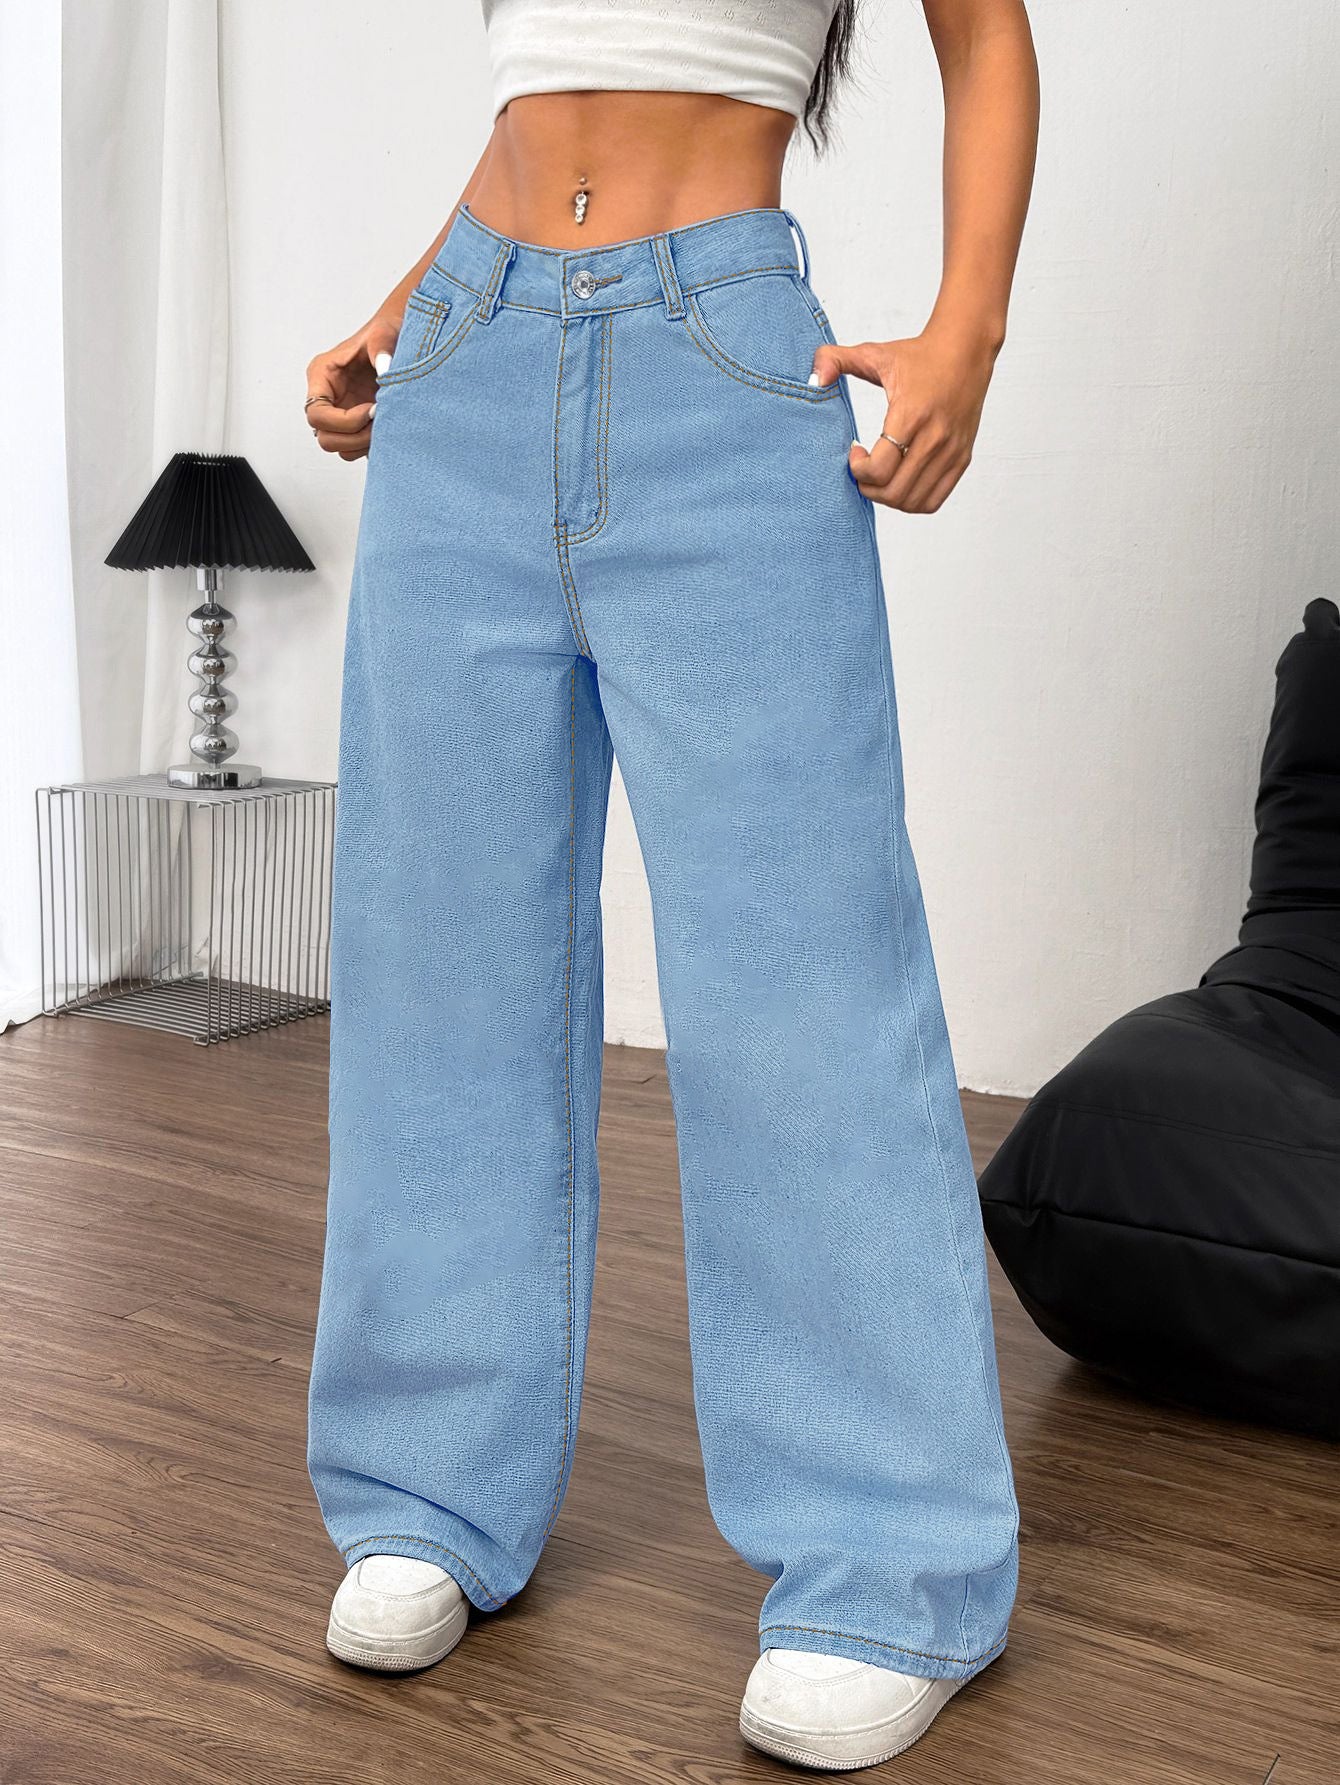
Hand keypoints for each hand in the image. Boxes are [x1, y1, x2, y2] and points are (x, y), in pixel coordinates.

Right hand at [305, 309, 400, 460]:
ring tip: (386, 424)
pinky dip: (370, 447)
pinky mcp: (355, 425)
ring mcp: (340, 413)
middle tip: (380, 421)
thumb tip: (386, 371)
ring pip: (339, 448)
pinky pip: (355, 449)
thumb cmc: (386, 331)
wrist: (400, 335)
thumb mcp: (383, 334)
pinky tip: (388, 428)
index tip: (371, 410)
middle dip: (354, 437)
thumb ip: (381, 348)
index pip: (316, 414)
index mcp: (322, 375)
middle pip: (324, 438)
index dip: (344, 421)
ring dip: (362, 444)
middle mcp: (327, 397)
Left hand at [810, 327, 997, 511]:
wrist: (966, 350)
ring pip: (912, 502)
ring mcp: (951, 451)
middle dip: (868, 488)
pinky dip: (911, 501)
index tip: (855, 451)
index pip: (880, 469)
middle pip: (894, 492)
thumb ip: (836, 359)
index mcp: (911, 414)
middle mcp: (935, 437)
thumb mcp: (875, 353)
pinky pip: (933, 501)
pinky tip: (900, 480)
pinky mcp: (962, 459)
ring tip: (881, 476)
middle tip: (863, 470)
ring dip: (888, 497)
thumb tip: (813, 380)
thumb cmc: (919, 355)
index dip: (858, 470)